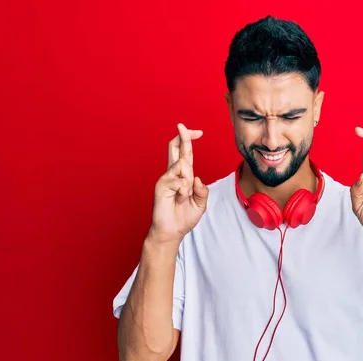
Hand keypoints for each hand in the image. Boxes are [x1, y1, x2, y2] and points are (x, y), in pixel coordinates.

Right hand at [149, 123, 208, 242]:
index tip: (198, 132)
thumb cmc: (184, 218)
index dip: (189, 141)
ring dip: (188, 182)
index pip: (185, 154)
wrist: (172, 232)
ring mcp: (165, 179)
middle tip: (183, 125)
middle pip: (175, 148)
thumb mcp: (200, 203)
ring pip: (183, 166)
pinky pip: (179, 181)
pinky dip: (183, 192)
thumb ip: (202, 190)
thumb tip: (196, 178)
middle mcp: (172, 174)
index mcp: (183, 176)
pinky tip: (178, 200)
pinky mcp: (161, 186)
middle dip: (182, 136)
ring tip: (183, 197)